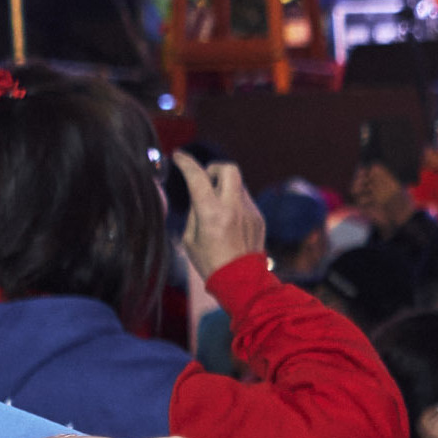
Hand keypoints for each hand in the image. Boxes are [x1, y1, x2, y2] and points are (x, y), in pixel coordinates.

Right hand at [179, 158, 264, 277]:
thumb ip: (195, 212)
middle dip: (214, 168)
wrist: (242, 282)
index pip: (198, 177)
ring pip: (237, 184)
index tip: (179, 156)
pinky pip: (244, 200)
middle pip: (228, 168)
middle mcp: (234, 207)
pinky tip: (228, 222)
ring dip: (224, 188)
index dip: (186, 162)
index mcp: (212, 213)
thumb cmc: (210, 262)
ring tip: (215, 209)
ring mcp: (250, 211)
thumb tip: (199, 196)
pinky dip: (234, 202)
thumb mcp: (190, 238)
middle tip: (205, 181)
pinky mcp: (259, 217)